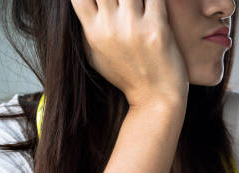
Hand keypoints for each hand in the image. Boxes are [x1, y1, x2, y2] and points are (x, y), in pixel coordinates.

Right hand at [71, 0, 188, 106]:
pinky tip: (153, 2)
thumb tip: (80, 5)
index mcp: (94, 32)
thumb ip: (86, 29)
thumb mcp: (96, 57)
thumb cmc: (128, 76)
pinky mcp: (158, 28)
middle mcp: (111, 27)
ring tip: (139, 3)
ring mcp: (134, 27)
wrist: (156, 98)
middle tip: (124, 2)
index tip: (103, 0)